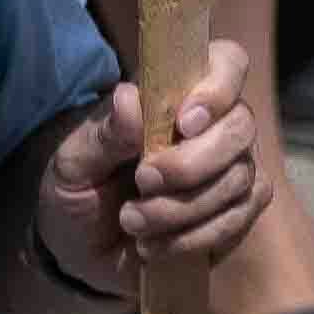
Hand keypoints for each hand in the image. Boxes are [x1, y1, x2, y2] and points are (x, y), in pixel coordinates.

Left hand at [37, 40, 263, 292]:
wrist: (80, 249)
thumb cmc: (78, 189)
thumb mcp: (72, 161)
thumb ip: (104, 132)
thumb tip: (130, 97)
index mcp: (177, 97)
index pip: (227, 63)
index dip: (218, 87)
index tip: (184, 123)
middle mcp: (215, 126)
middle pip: (240, 126)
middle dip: (193, 162)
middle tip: (142, 181)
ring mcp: (232, 168)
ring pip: (239, 178)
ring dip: (181, 207)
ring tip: (132, 221)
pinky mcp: (237, 211)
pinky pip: (238, 218)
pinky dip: (193, 237)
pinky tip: (154, 244)